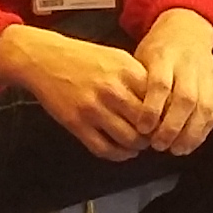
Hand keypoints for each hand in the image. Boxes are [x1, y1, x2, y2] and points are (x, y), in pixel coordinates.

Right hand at [0, 24, 155, 162]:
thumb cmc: (84, 58)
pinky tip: (122, 151)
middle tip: (155, 137)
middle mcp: (112, 91)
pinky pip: (103, 149)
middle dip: (155, 134)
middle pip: (147, 125)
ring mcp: (93, 109)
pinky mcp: (76, 124)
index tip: (168, 121)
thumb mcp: (118, 57)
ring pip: (128, 140)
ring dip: (138, 147)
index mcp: (127, 72)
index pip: (160, 102)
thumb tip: (162, 102)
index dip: (167, 116)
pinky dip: (117, 155)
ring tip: (139, 144)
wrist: (44, 58)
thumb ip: (140, 77)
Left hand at [134, 7, 212, 155]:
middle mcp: (188, 64)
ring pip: (203, 107)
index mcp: (164, 56)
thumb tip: (130, 122)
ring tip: (176, 150)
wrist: (187, 31)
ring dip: (190, 133)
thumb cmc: (157, 51)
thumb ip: (138, 86)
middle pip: (185, 98)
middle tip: (158, 145)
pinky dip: (203, 131)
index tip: (142, 128)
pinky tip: (190, 143)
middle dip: (172, 126)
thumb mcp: (140, 59)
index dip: (152, 109)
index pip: (160, 85)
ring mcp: (206, 74)